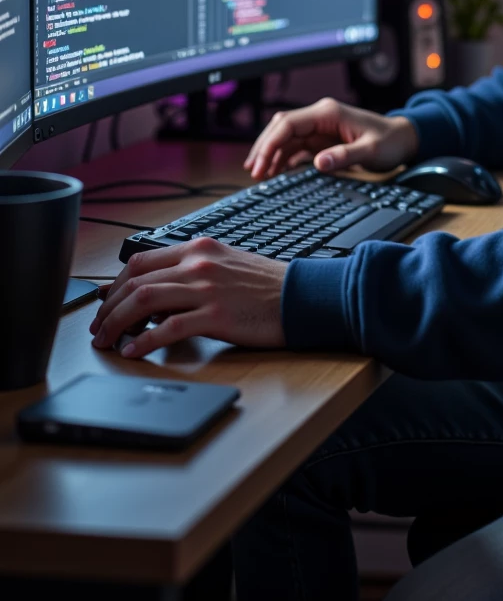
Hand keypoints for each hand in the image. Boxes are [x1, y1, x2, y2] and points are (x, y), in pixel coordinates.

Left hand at [90, 239, 286, 359]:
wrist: (304, 296)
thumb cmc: (268, 286)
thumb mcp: (226, 266)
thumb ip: (191, 274)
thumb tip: (156, 300)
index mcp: (199, 248)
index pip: (140, 261)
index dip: (114, 285)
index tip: (105, 304)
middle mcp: (198, 263)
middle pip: (135, 281)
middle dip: (108, 308)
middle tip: (99, 329)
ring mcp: (207, 288)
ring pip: (144, 301)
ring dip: (117, 324)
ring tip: (107, 342)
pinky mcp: (217, 314)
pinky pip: (168, 328)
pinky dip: (144, 341)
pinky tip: (134, 352)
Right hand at [244, 96, 418, 179]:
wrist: (403, 139)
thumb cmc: (390, 142)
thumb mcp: (371, 151)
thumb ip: (345, 156)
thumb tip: (318, 163)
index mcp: (328, 113)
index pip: (288, 124)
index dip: (270, 143)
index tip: (261, 163)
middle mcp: (320, 116)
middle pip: (281, 128)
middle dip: (264, 148)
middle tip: (254, 172)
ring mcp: (320, 127)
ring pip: (285, 137)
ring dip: (271, 154)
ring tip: (260, 175)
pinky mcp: (323, 138)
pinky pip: (296, 146)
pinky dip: (284, 158)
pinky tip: (276, 172)